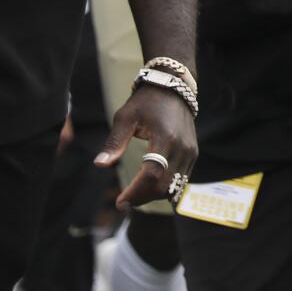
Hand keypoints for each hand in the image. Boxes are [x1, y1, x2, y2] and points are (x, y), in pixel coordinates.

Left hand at [96, 82, 198, 210]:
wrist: (173, 88)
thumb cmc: (146, 102)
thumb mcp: (125, 118)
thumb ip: (114, 142)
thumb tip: (99, 164)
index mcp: (165, 138)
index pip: (152, 174)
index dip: (135, 192)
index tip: (119, 202)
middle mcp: (182, 147)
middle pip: (164, 185)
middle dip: (142, 198)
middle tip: (123, 202)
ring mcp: (190, 151)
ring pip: (174, 186)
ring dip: (153, 196)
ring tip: (134, 195)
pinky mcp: (192, 153)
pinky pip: (181, 179)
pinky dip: (165, 188)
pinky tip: (149, 188)